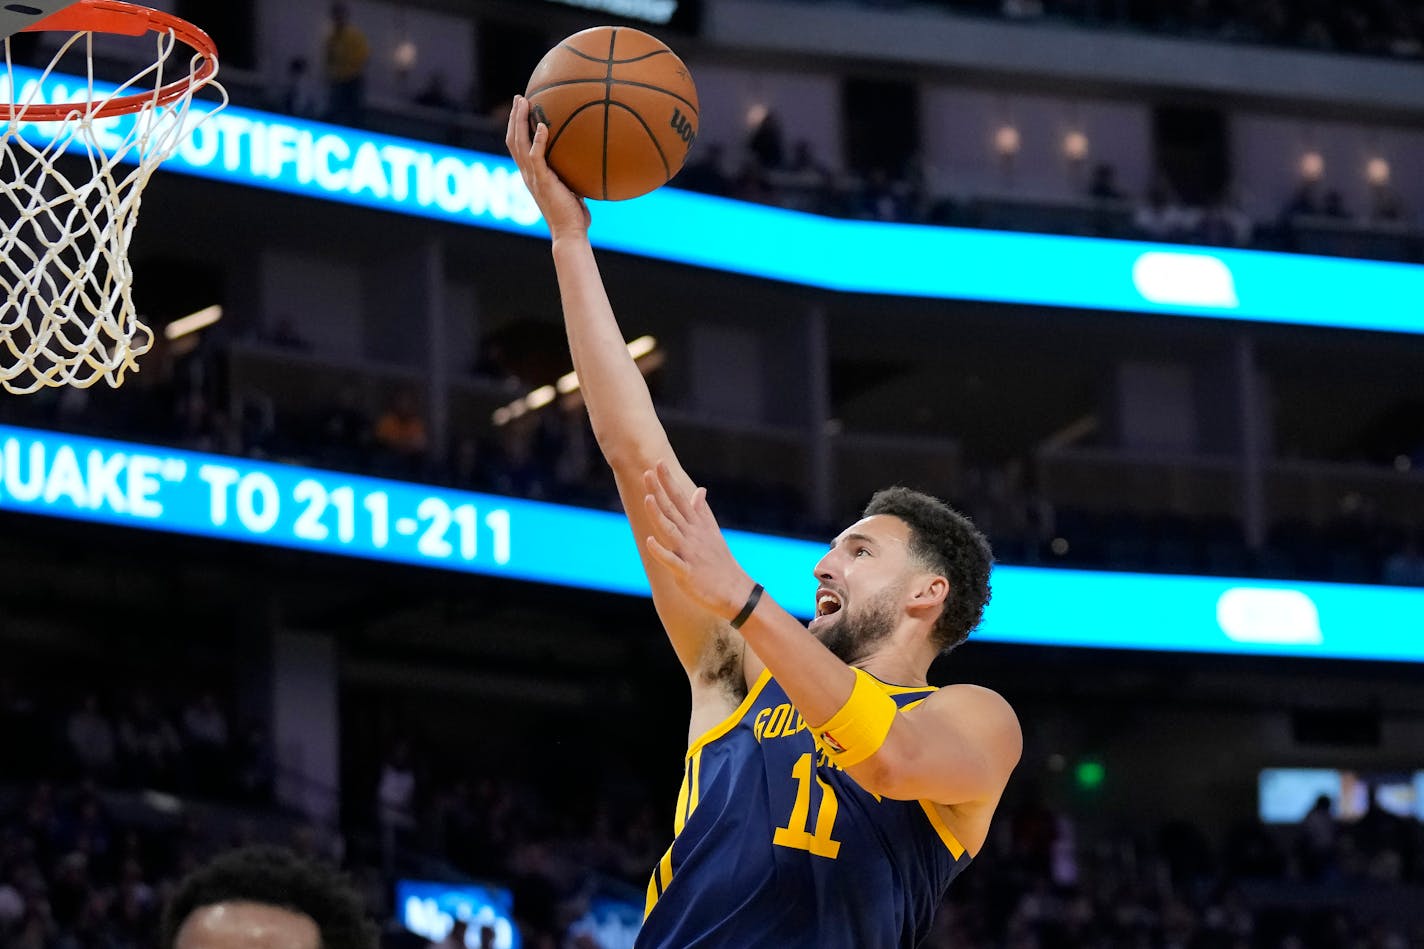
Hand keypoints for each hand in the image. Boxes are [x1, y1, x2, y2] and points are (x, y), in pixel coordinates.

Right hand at [505, 95, 590, 239]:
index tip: (521, 109)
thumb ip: (573, 174)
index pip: (518, 147)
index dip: (517, 127)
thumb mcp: (572, 189)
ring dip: (519, 121)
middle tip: (518, 98)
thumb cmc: (574, 216)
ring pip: (518, 143)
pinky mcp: (542, 181)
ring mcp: (533, 177)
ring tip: (523, 102)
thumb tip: (588, 161)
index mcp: (532, 175)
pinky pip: (536, 157)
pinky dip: (538, 140)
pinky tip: (544, 126)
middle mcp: (527, 174)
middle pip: (513, 139)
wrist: (570, 233)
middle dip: (514, 117)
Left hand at [643, 461, 757, 623]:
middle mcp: (693, 536)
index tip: (659, 463)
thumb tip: (700, 490)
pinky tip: (650, 541)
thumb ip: (702, 511)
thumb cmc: (719, 562)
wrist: (735, 591)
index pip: (681, 499)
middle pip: (674, 510)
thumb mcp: (712, 532)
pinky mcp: (687, 572)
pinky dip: (661, 551)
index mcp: (698, 526)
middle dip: (660, 491)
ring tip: (648, 499)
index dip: (669, 482)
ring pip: (671, 531)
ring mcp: (690, 553)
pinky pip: (672, 561)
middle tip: (648, 471)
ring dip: (659, 515)